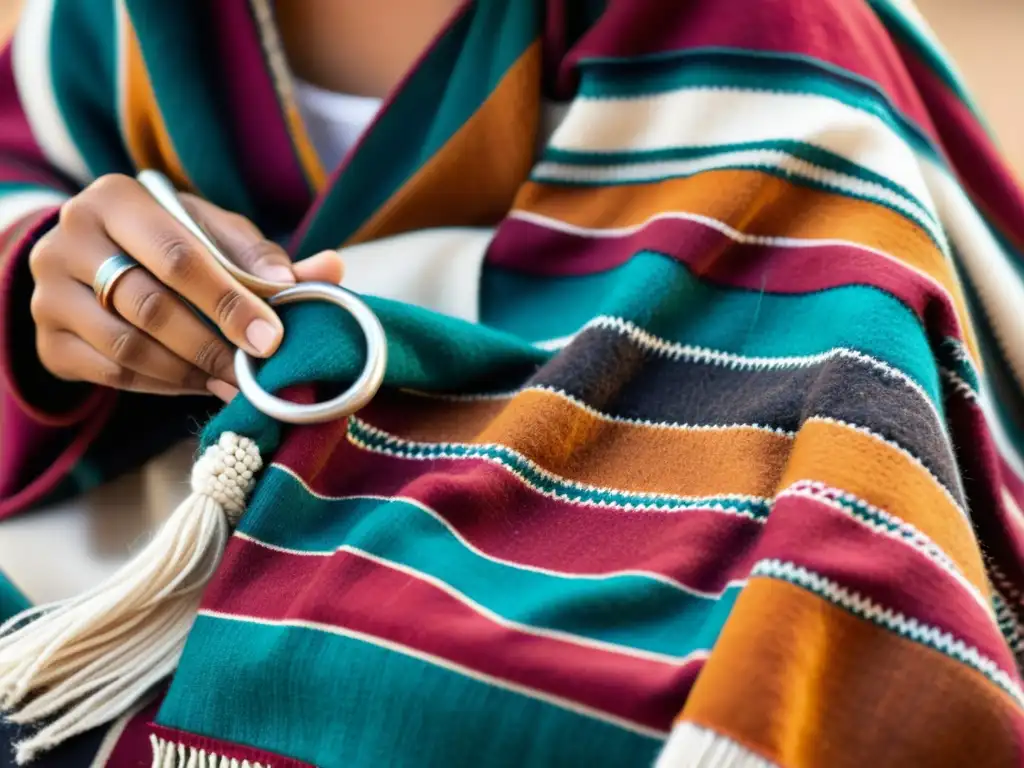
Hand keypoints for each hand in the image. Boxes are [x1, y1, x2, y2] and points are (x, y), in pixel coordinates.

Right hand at [28, 174, 342, 400]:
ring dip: (192, 371)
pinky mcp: (46, 342)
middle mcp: (68, 239)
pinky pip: (113, 374)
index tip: (272, 338)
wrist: (92, 262)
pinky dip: (164, 385)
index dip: (230, 302)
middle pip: (152, 306)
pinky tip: (197, 383)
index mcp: (115, 199)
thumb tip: (331, 270)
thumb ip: (265, 256)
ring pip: (130, 346)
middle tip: (257, 373)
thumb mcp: (213, 236)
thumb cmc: (170, 244)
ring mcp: (47, 293)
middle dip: (215, 346)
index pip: (179, 256)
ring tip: (234, 381)